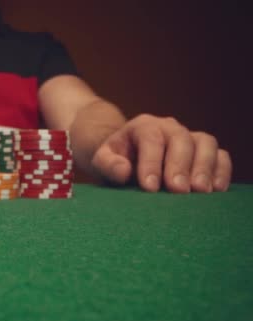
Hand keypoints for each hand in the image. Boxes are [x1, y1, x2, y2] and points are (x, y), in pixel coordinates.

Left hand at [91, 114, 231, 192]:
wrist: (129, 158)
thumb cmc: (116, 161)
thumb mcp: (102, 161)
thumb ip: (108, 165)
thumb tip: (124, 171)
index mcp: (143, 126)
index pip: (150, 139)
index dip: (151, 163)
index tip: (150, 187)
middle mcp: (169, 128)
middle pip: (181, 139)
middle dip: (180, 166)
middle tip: (178, 191)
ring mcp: (189, 137)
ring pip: (205, 143)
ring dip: (204, 167)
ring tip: (200, 191)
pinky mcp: (204, 151)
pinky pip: (220, 155)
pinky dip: (221, 170)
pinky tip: (216, 189)